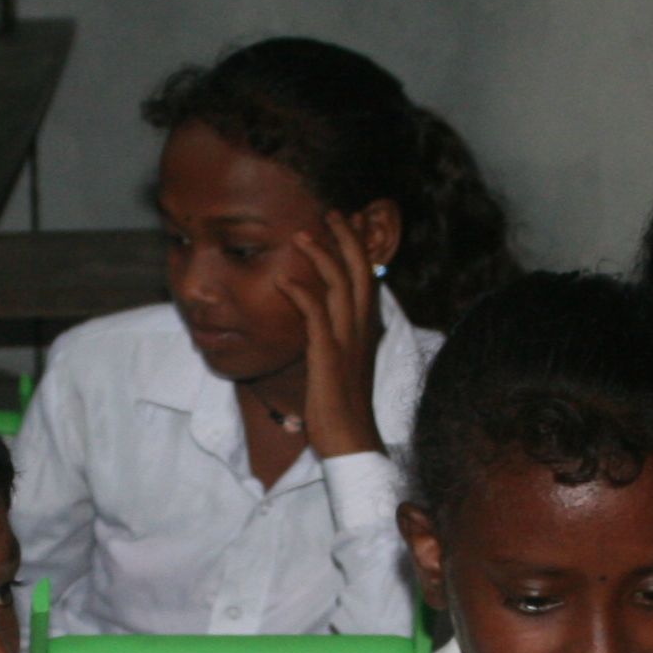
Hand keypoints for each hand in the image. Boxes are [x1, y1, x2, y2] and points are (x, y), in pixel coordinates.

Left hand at [280, 212, 388, 461]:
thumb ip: (339, 339)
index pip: (369, 277)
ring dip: (320, 255)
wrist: (350, 440)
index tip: (352, 222)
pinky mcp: (328, 354)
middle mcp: (361, 328)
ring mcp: (346, 340)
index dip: (361, 247)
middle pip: (360, 269)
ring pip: (339, 284)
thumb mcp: (344, 364)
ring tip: (301, 234)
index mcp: (367, 329)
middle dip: (347, 237)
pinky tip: (283, 281)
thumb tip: (329, 324)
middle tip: (334, 212)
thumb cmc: (342, 407)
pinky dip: (300, 293)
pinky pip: (316, 314)